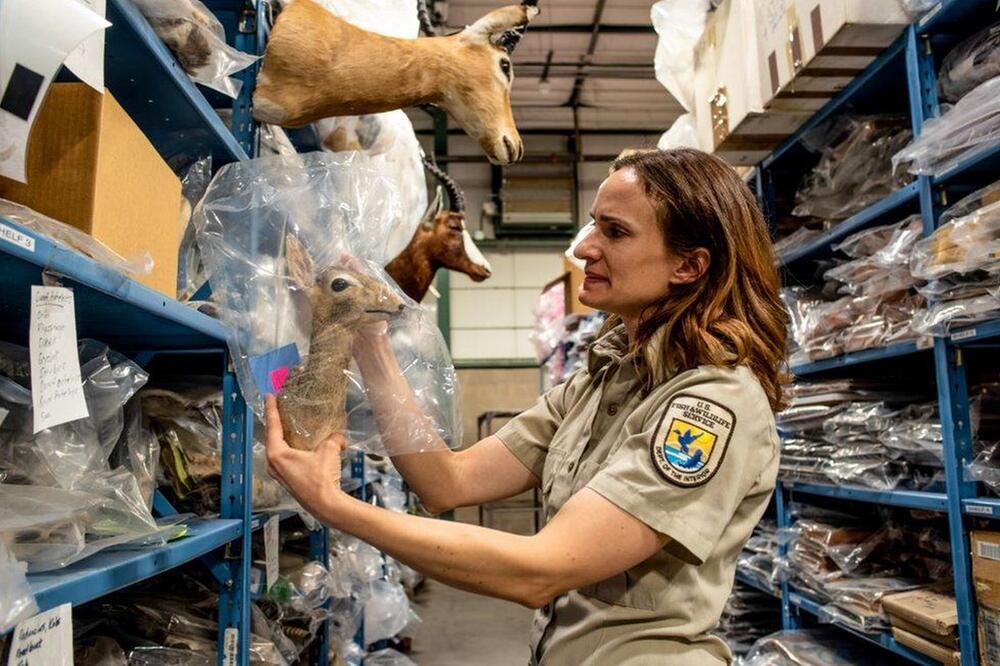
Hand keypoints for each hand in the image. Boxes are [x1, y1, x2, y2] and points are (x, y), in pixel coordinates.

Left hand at [264, 395, 348, 520]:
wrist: (326, 505)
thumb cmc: (322, 479)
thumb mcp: (329, 451)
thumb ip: (333, 438)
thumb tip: (339, 436)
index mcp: (277, 454)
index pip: (273, 425)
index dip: (271, 409)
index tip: (269, 396)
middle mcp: (273, 464)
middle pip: (272, 438)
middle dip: (277, 424)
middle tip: (281, 409)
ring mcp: (278, 474)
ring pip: (278, 450)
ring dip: (284, 439)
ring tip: (291, 427)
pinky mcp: (287, 481)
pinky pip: (284, 460)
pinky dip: (290, 450)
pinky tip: (300, 447)